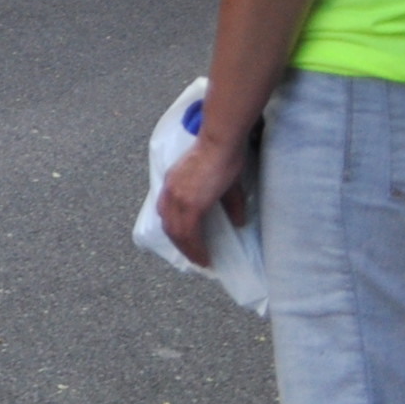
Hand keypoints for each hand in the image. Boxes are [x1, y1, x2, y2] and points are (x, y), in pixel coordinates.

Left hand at [156, 128, 251, 265]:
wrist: (221, 142)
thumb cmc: (224, 155)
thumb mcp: (225, 183)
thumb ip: (230, 204)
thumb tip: (239, 222)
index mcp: (173, 183)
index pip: (166, 212)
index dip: (174, 228)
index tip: (184, 241)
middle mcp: (170, 192)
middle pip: (169, 225)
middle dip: (181, 244)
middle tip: (194, 256)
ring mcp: (179, 198)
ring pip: (177, 233)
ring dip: (188, 250)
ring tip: (200, 261)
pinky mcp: (191, 204)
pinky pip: (188, 233)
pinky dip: (195, 248)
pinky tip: (204, 257)